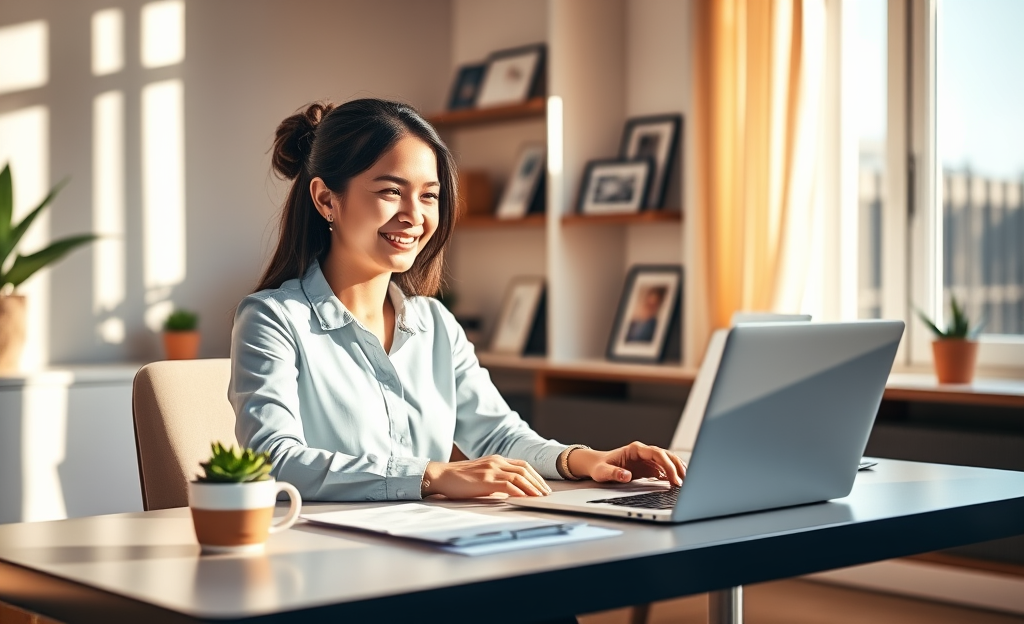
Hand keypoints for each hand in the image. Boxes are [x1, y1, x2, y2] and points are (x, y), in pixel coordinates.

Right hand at [421, 455, 551, 498]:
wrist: (441, 476)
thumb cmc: (458, 478)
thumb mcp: (481, 475)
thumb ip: (495, 479)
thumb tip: (510, 491)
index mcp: (496, 459)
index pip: (522, 465)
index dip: (534, 475)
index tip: (542, 485)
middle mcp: (496, 462)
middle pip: (525, 469)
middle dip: (538, 481)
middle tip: (546, 492)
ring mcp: (491, 469)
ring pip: (520, 476)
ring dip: (532, 487)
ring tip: (540, 496)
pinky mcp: (486, 480)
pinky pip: (509, 484)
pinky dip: (520, 491)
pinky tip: (526, 497)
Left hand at [568, 442, 685, 485]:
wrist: (596, 465)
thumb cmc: (599, 466)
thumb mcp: (602, 472)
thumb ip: (614, 473)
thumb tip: (626, 476)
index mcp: (635, 449)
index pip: (657, 453)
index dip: (667, 465)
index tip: (673, 478)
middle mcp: (643, 452)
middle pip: (666, 455)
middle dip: (676, 467)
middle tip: (683, 482)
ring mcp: (646, 460)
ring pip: (667, 461)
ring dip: (677, 470)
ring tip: (684, 482)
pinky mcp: (647, 468)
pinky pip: (663, 469)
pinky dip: (671, 475)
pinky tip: (676, 483)